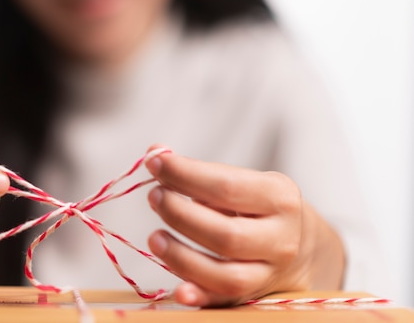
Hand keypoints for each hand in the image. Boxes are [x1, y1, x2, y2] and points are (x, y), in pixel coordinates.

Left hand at [145, 147, 344, 306]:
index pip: (227, 187)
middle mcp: (282, 238)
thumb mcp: (243, 182)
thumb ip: (200, 172)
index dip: (185, 175)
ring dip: (182, 257)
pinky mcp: (255, 297)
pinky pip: (225, 303)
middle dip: (181, 215)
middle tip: (154, 197)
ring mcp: (271, 273)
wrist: (302, 247)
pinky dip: (200, 297)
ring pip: (226, 276)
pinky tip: (179, 291)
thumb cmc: (259, 207)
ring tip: (154, 238)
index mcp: (279, 197)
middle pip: (226, 234)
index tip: (154, 163)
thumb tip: (156, 153)